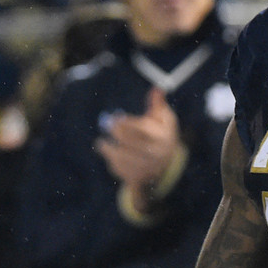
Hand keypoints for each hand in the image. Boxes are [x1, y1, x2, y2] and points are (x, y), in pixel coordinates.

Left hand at [96, 88, 181, 209]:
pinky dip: (113, 162)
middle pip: (132, 144)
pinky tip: (112, 156)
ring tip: (101, 143)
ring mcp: (147, 169)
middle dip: (117, 134)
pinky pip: (121, 170)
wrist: (165, 165)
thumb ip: (157, 104)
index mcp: (164, 139)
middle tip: (107, 126)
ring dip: (109, 150)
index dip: (126, 124)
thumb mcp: (163, 119)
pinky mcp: (137, 179)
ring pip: (123, 159)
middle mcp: (157, 156)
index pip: (142, 131)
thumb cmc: (161, 135)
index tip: (115, 119)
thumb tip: (157, 88)